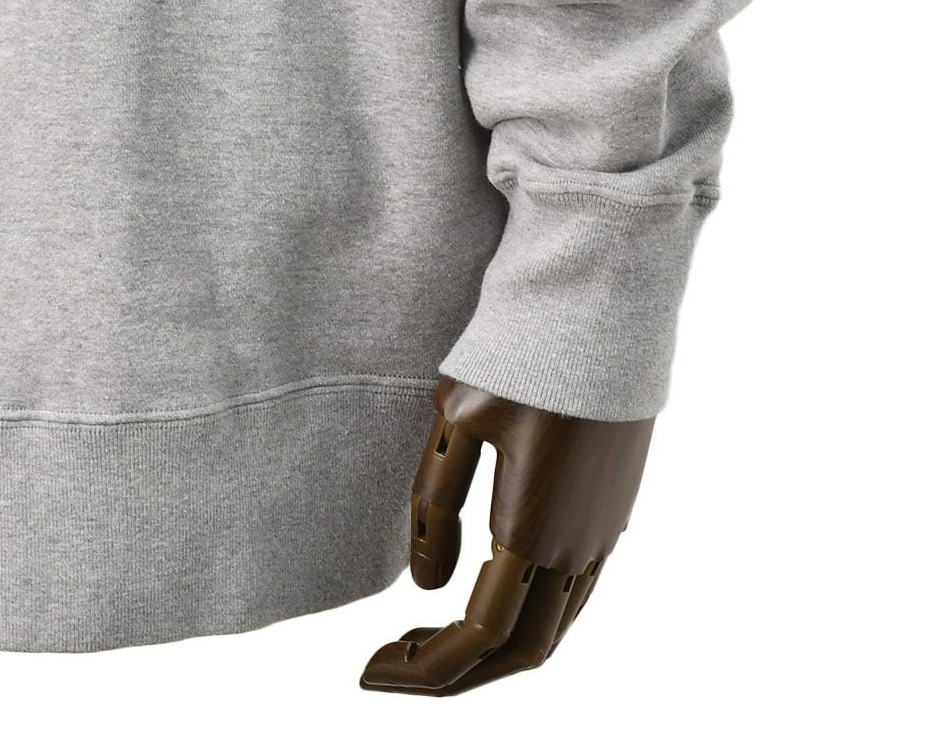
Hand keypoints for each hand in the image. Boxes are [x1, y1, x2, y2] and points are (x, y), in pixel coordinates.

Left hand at [359, 375, 654, 695]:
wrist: (597, 313)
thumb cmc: (519, 359)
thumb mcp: (456, 420)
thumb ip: (434, 506)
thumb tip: (425, 584)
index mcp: (531, 529)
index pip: (476, 635)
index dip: (423, 669)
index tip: (371, 671)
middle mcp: (576, 546)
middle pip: (522, 651)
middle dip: (458, 672)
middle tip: (399, 659)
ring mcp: (604, 531)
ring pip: (556, 627)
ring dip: (498, 647)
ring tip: (438, 633)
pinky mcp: (614, 509)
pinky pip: (577, 591)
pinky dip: (533, 615)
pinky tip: (495, 589)